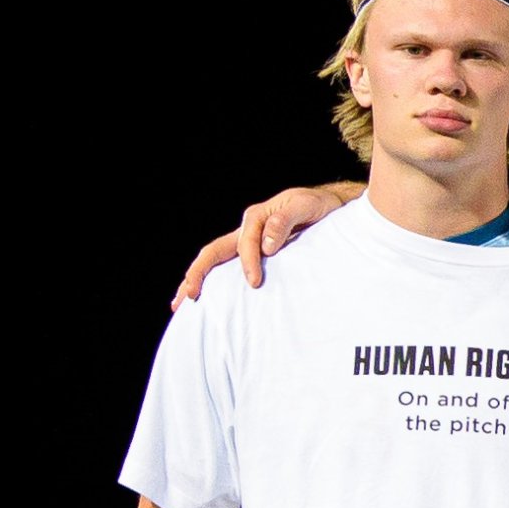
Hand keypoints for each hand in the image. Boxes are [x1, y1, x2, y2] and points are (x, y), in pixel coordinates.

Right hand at [173, 182, 359, 305]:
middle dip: (199, 272)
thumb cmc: (318, 205)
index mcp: (257, 217)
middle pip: (214, 250)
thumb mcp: (305, 206)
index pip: (245, 242)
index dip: (248, 262)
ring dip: (196, 279)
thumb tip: (267, 246)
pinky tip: (203, 297)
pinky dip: (212, 280)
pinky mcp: (253, 252)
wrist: (326, 205)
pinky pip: (227, 265)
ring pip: (215, 259)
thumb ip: (284, 221)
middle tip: (191, 295)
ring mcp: (247, 241)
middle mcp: (247, 229)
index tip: (255, 282)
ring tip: (181, 302)